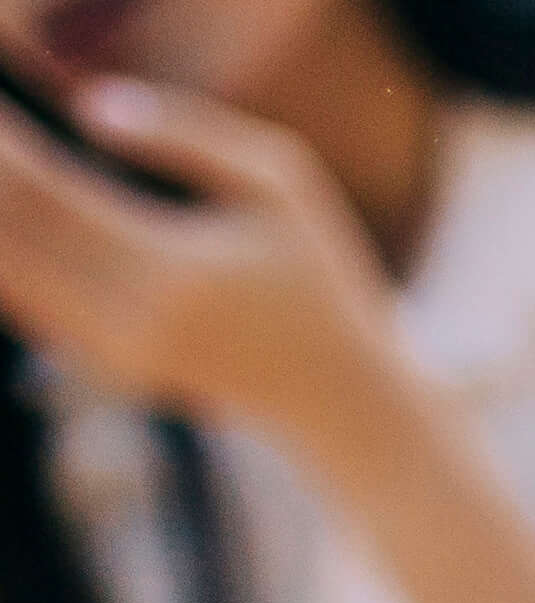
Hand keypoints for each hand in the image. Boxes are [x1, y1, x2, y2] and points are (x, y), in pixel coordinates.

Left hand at [0, 76, 403, 464]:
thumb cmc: (320, 282)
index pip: (44, 192)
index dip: (2, 142)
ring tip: (3, 164)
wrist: (343, 404)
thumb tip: (86, 108)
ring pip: (10, 272)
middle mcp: (133, 322)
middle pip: (12, 231)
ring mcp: (117, 353)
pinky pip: (31, 301)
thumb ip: (190, 134)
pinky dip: (9, 255)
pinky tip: (14, 219)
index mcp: (172, 273)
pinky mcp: (111, 366)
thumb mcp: (283, 186)